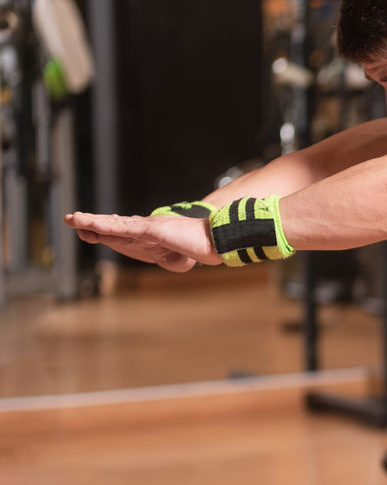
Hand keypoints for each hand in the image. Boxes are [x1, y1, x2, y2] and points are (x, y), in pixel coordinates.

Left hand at [64, 211, 222, 271]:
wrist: (217, 241)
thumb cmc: (205, 248)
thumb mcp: (186, 259)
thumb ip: (178, 261)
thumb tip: (182, 266)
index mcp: (154, 235)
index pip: (125, 232)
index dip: (107, 229)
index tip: (91, 228)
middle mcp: (148, 227)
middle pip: (114, 225)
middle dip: (92, 223)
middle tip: (72, 219)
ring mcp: (148, 227)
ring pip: (113, 225)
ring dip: (90, 222)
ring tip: (72, 219)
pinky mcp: (150, 229)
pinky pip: (122, 228)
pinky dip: (104, 225)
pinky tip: (89, 224)